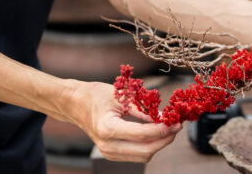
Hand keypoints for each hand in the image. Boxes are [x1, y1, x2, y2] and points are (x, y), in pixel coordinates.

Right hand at [63, 80, 181, 161]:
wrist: (75, 104)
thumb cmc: (95, 95)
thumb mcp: (121, 96)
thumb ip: (142, 109)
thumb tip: (164, 117)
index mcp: (107, 128)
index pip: (141, 134)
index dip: (162, 130)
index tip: (176, 122)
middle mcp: (107, 145)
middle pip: (145, 151)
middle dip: (164, 139)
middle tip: (176, 126)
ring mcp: (108, 152)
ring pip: (142, 156)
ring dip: (159, 144)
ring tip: (169, 128)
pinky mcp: (111, 154)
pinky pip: (136, 155)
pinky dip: (149, 146)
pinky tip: (156, 133)